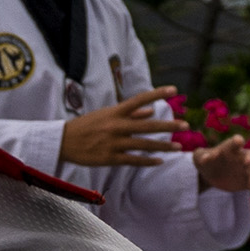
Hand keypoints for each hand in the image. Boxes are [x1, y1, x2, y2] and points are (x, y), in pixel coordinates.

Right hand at [58, 91, 181, 169]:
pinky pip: (133, 160)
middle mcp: (116, 126)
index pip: (140, 99)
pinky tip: (160, 161)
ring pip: (143, 145)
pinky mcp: (110, 158)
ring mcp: (113, 143)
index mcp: (115, 112)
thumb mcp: (106, 115)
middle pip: (147, 125)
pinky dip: (147, 161)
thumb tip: (150, 111)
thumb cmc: (87, 125)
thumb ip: (130, 114)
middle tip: (186, 125)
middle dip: (168, 126)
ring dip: (163, 146)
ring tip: (178, 148)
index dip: (157, 93)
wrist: (64, 141)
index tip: (174, 89)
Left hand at [194, 136, 249, 195]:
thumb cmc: (206, 161)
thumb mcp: (199, 157)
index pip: (235, 142)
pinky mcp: (247, 182)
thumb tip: (206, 158)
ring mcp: (246, 169)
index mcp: (230, 148)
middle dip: (249, 157)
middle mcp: (241, 157)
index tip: (239, 141)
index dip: (237, 141)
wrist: (210, 175)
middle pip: (249, 154)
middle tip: (247, 161)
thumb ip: (201, 155)